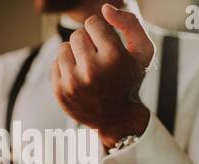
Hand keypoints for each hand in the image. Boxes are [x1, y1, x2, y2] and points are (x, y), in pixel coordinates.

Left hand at [51, 4, 153, 147]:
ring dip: (75, 54)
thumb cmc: (129, 80)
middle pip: (77, 34)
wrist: (116, 118)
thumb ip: (131, 23)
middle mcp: (91, 70)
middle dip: (87, 42)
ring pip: (63, 47)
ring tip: (87, 68)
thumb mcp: (143, 52)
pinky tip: (79, 79)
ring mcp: (73, 82)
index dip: (100, 31)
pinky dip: (65, 69)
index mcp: (113, 57)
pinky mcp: (60, 91)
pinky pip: (55, 64)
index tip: (106, 44)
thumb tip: (104, 9)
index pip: (93, 22)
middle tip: (97, 58)